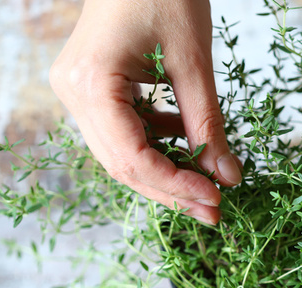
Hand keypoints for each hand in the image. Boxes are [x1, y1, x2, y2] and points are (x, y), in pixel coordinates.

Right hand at [50, 0, 241, 224]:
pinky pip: (124, 132)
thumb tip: (228, 177)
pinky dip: (158, 144)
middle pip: (123, 164)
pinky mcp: (92, 89)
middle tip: (214, 210)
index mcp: (90, 84)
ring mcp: (77, 91)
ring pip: (123, 154)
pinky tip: (188, 145)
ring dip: (167, 172)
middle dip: (172, 190)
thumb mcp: (194, 63)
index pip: (132, 158)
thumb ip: (209, 124)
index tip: (216, 199)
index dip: (176, 186)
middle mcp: (73, 93)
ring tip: (209, 185)